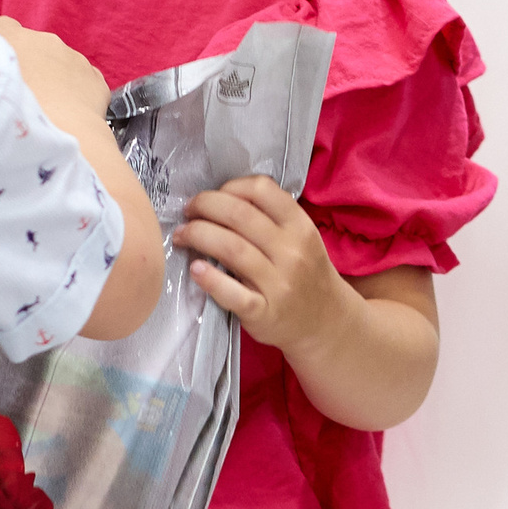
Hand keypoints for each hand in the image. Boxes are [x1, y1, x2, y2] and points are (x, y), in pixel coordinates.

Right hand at [0, 18, 107, 120]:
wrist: (60, 135)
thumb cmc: (16, 117)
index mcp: (15, 40)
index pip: (3, 27)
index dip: (1, 45)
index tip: (0, 65)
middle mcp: (46, 42)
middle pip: (34, 49)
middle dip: (30, 67)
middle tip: (23, 97)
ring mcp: (74, 58)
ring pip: (60, 65)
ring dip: (53, 81)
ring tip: (46, 111)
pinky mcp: (94, 78)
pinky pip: (83, 81)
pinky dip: (76, 94)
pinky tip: (67, 114)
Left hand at [174, 175, 348, 355]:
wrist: (326, 322)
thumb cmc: (305, 273)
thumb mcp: (301, 238)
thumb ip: (271, 217)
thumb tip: (220, 199)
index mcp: (300, 226)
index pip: (261, 190)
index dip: (229, 187)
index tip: (212, 197)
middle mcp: (291, 251)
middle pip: (238, 215)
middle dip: (204, 206)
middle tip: (188, 212)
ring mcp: (279, 283)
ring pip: (231, 248)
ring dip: (197, 236)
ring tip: (181, 236)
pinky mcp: (264, 312)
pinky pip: (232, 293)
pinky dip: (210, 279)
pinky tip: (195, 270)